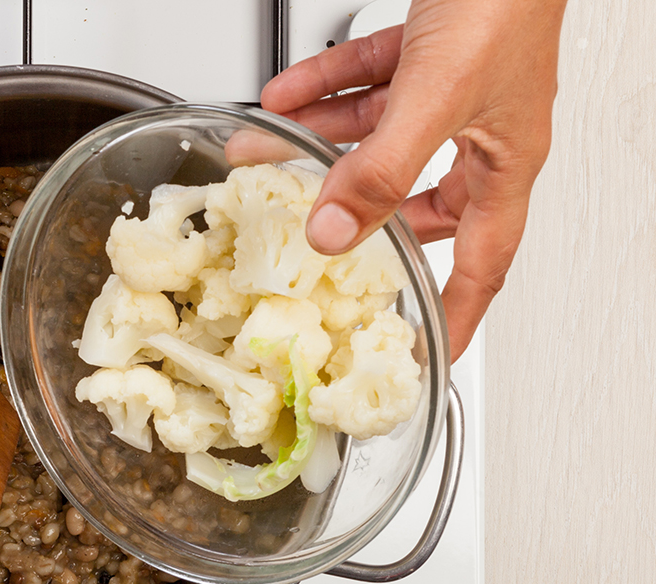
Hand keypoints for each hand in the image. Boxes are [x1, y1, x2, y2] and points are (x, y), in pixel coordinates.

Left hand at [261, 0, 567, 360]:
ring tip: (264, 156)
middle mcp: (480, 131)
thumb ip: (385, 167)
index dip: (455, 315)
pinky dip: (324, 91)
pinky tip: (284, 98)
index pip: (482, 265)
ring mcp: (452, 88)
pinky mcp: (428, 45)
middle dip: (363, 220)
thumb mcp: (439, 96)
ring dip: (318, 145)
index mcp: (504, 163)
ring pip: (378, 136)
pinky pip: (368, 81)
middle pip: (419, 202)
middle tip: (321, 246)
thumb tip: (337, 232)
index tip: (425, 352)